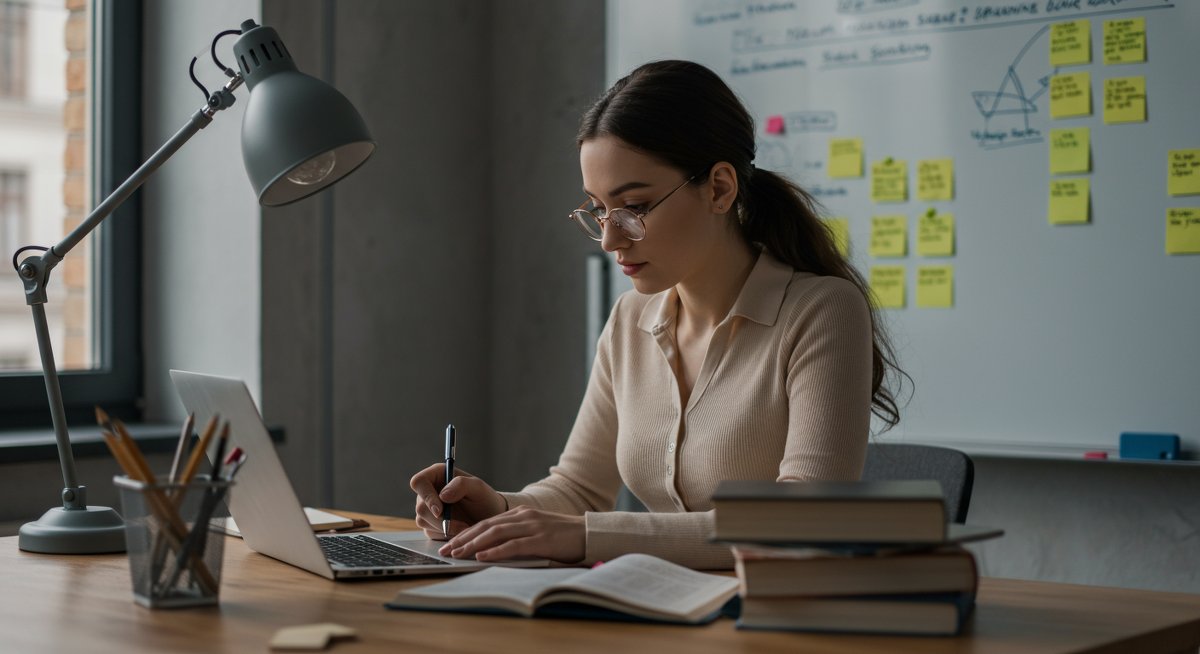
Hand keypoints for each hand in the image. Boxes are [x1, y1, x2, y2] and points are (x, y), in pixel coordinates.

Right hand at [410, 464, 505, 539]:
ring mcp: (427, 509)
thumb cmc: (484, 499)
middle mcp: (428, 491)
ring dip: (444, 528)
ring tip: (465, 527)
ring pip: (423, 521)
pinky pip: (430, 532)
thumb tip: (442, 495)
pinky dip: (445, 535)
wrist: (489, 518)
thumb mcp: (478, 487)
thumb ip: (461, 485)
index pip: (419, 482)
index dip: (426, 496)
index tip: (440, 510)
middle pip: (420, 507)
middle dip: (440, 520)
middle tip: (461, 525)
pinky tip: (459, 531)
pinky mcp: (430, 525)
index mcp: (437, 475)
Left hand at [438, 505, 584, 563]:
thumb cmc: (564, 537)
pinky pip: (513, 545)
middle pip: (486, 526)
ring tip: (458, 554)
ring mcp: (532, 526)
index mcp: (521, 514)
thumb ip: (517, 536)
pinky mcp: (541, 539)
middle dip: (463, 538)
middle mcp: (523, 517)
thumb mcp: (537, 532)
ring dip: (473, 545)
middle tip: (446, 550)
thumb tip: (491, 551)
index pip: (487, 522)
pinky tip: (482, 557)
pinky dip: (495, 551)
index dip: (467, 533)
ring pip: (495, 534)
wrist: (590, 534)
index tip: (450, 543)